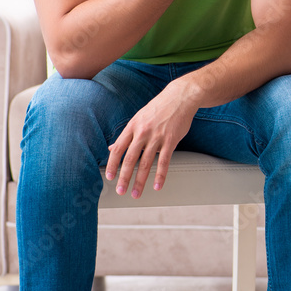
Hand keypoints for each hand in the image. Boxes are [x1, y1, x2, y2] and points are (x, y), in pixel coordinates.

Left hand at [105, 77, 201, 197]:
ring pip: (146, 163)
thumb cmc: (159, 108)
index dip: (113, 164)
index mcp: (133, 126)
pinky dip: (160, 175)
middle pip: (130, 158)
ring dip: (140, 181)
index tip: (109, 177)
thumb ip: (127, 135)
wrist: (180, 97)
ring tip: (136, 193)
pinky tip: (157, 186)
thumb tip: (112, 148)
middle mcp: (143, 132)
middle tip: (120, 190)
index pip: (119, 148)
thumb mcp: (139, 118)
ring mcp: (157, 136)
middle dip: (124, 177)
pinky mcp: (171, 140)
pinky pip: (164, 161)